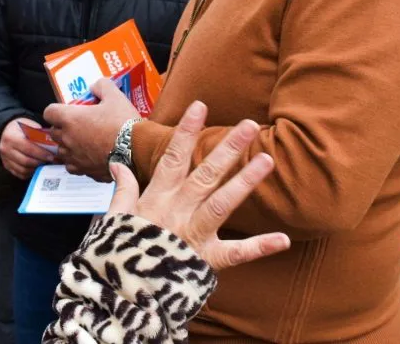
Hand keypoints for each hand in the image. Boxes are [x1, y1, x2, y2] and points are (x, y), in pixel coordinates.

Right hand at [0, 118, 57, 178]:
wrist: (6, 131)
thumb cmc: (20, 128)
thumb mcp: (29, 126)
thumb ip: (39, 135)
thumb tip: (53, 145)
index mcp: (11, 137)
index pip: (28, 148)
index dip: (41, 153)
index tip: (51, 155)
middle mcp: (6, 149)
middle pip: (26, 161)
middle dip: (40, 162)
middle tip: (49, 161)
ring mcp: (5, 159)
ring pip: (23, 170)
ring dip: (35, 168)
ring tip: (44, 164)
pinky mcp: (7, 166)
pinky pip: (20, 174)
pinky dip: (30, 173)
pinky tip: (37, 168)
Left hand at [44, 78, 137, 180]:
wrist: (137, 150)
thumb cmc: (124, 123)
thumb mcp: (115, 96)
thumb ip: (102, 86)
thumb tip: (95, 85)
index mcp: (71, 119)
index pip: (49, 112)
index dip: (56, 110)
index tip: (66, 110)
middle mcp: (68, 139)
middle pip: (53, 132)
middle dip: (62, 127)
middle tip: (78, 124)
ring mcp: (74, 157)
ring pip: (61, 150)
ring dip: (68, 145)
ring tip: (83, 141)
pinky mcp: (84, 171)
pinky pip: (72, 166)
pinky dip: (76, 161)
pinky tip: (88, 156)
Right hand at [108, 101, 289, 271]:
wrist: (121, 294)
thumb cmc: (119, 255)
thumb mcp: (115, 218)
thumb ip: (122, 189)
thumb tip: (118, 163)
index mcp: (156, 199)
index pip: (173, 157)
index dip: (186, 131)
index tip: (200, 106)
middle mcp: (178, 211)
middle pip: (205, 174)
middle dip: (227, 148)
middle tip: (248, 125)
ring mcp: (194, 235)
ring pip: (222, 203)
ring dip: (245, 181)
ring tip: (267, 160)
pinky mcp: (207, 261)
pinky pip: (236, 254)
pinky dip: (260, 247)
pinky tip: (284, 239)